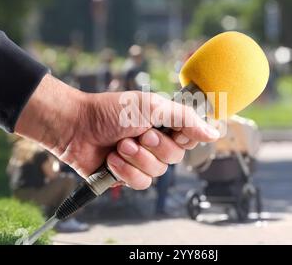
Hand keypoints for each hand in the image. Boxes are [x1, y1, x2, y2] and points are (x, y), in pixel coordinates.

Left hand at [15, 75, 219, 188]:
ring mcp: (141, 160)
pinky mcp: (127, 175)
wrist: (76, 127)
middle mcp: (156, 143)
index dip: (181, 137)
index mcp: (165, 124)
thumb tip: (214, 133)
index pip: (190, 138)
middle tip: (137, 134)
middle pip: (175, 157)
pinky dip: (125, 171)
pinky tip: (112, 160)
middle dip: (153, 146)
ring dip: (136, 158)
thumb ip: (185, 119)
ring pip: (157, 172)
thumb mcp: (152, 107)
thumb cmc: (111, 110)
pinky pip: (140, 183)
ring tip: (119, 145)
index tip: (165, 128)